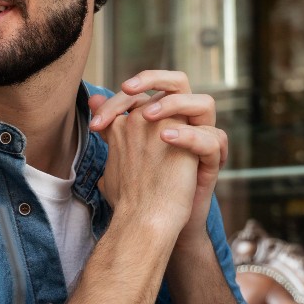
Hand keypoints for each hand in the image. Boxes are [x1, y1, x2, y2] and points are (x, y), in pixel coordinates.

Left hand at [89, 70, 226, 243]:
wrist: (155, 224)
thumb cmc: (139, 187)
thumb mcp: (121, 153)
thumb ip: (111, 125)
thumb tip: (91, 100)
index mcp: (163, 117)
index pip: (148, 89)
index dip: (122, 96)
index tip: (97, 121)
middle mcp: (184, 123)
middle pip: (180, 82)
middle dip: (154, 78)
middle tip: (128, 89)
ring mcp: (200, 140)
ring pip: (204, 103)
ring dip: (174, 104)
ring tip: (147, 116)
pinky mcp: (211, 161)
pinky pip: (213, 139)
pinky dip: (190, 136)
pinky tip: (165, 139)